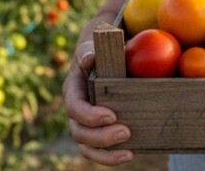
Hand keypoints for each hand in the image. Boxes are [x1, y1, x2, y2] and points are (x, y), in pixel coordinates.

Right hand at [63, 40, 133, 165]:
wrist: (102, 59)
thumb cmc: (99, 52)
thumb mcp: (92, 47)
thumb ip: (89, 51)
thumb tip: (89, 58)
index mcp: (73, 90)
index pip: (74, 108)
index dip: (90, 116)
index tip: (111, 116)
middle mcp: (75, 111)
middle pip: (79, 132)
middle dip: (101, 137)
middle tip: (125, 132)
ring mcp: (84, 124)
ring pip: (86, 147)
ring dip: (106, 154)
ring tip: (129, 153)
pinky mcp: (97, 132)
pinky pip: (98, 151)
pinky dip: (111, 157)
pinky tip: (131, 154)